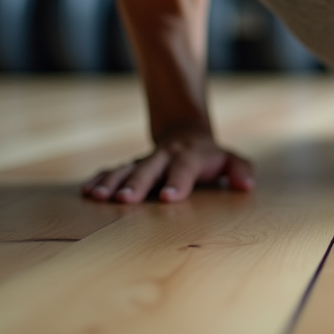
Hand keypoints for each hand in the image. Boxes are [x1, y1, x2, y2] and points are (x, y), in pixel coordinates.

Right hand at [81, 127, 253, 202]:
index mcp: (189, 157)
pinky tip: (87, 191)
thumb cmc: (209, 156)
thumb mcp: (229, 160)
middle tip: (124, 200)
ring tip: (96, 196)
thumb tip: (246, 185)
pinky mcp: (130, 166)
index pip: (184, 169)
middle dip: (136, 184)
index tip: (167, 198)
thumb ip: (240, 170)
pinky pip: (112, 171)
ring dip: (111, 182)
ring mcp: (144, 161)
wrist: (185, 133)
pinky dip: (99, 179)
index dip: (177, 182)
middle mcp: (164, 157)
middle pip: (149, 169)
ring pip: (126, 169)